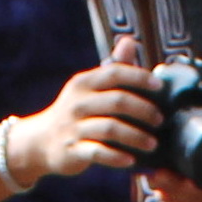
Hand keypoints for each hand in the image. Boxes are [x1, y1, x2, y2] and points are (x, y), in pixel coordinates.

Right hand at [11, 61, 166, 186]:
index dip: (139, 77)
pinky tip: (131, 160)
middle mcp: (78, 103)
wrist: (41, 141)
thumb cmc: (76, 112)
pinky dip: (117, 157)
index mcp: (85, 83)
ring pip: (111, 129)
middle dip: (143, 110)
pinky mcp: (72, 150)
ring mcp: (74, 127)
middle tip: (160, 120)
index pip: (115, 73)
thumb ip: (113, 68)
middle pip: (117, 101)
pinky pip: (98, 153)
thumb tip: (130, 41)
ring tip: (152, 143)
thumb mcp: (89, 88)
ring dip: (136, 137)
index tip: (160, 87)